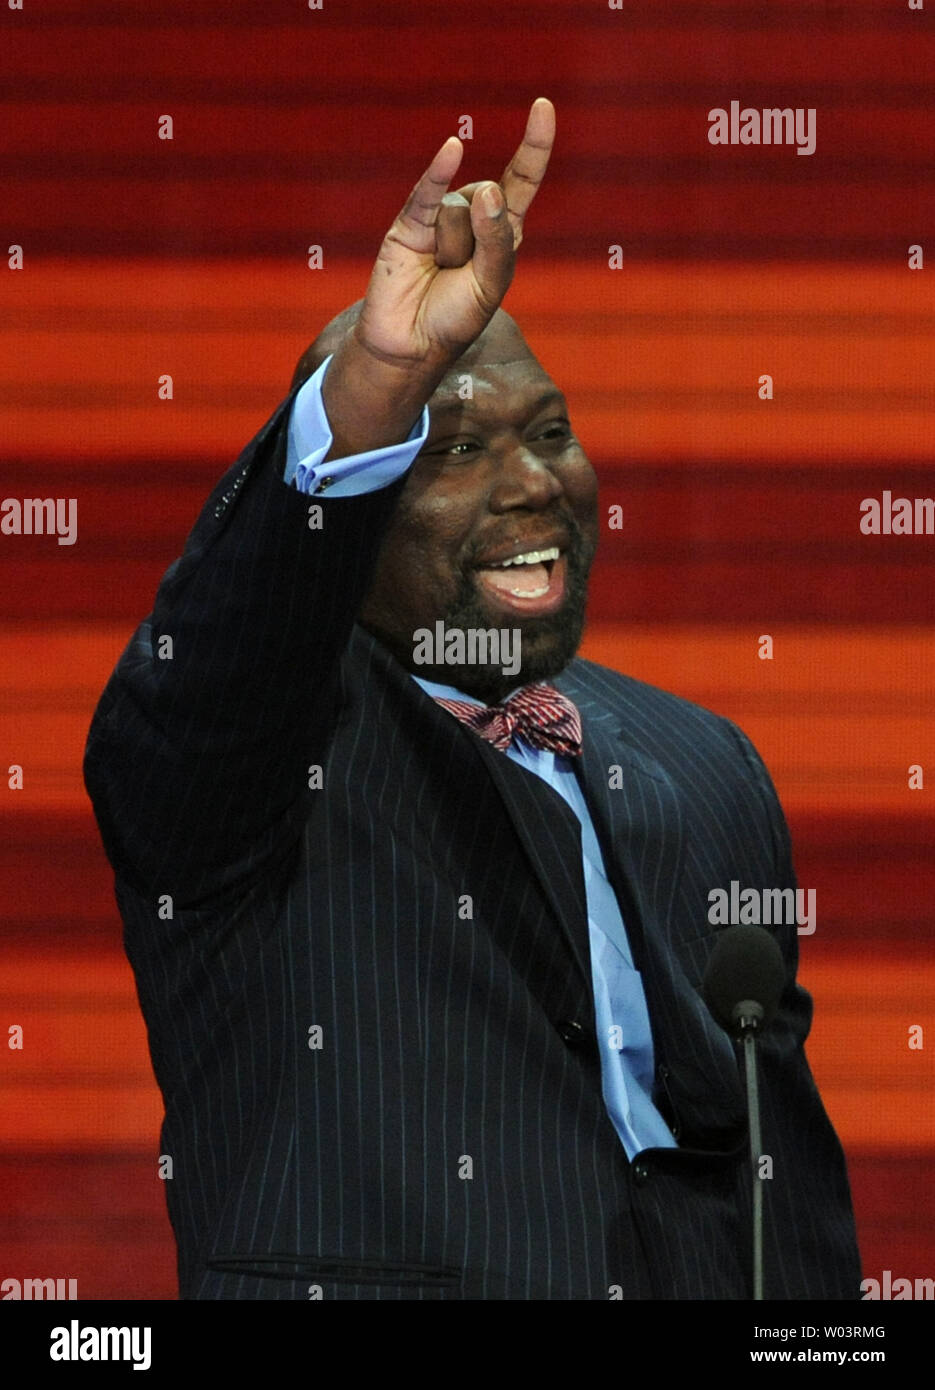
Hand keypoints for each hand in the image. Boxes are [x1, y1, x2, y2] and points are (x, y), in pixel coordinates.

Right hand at [353, 97, 554, 371]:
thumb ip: (497, 240)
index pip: (522, 180)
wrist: (411, 345)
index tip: (543, 106)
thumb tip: (485, 189)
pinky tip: (451, 150)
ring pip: (459, 208)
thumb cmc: (455, 317)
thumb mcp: (491, 283)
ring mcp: (441, 216)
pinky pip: (429, 190)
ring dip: (453, 248)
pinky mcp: (411, 221)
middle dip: (480, 241)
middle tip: (460, 275)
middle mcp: (473, 216)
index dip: (534, 145)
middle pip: (489, 200)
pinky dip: (438, 171)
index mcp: (503, 232)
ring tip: (437, 273)